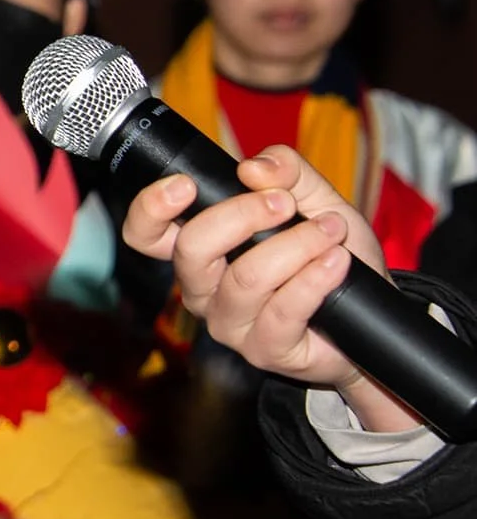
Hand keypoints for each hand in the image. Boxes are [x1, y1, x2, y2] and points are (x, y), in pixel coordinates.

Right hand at [121, 145, 417, 430]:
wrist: (373, 313)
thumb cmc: (330, 252)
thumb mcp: (315, 198)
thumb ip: (287, 172)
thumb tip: (254, 168)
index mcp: (199, 249)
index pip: (145, 234)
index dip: (150, 209)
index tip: (186, 185)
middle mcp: (202, 288)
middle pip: (191, 250)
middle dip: (243, 215)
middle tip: (285, 203)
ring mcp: (229, 323)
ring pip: (246, 278)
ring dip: (297, 245)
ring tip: (331, 231)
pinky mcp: (264, 350)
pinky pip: (283, 311)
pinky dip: (316, 279)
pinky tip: (336, 262)